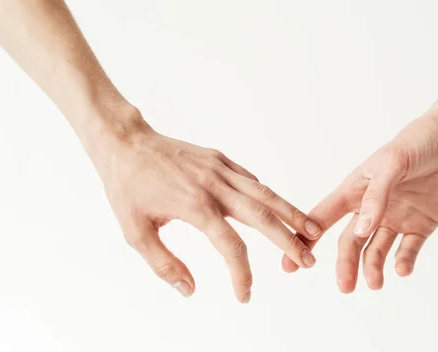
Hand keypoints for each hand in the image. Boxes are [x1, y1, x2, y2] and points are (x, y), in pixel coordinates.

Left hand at [91, 118, 320, 302]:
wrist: (125, 143)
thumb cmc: (128, 188)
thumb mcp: (135, 233)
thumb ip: (164, 264)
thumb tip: (189, 290)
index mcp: (195, 206)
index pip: (231, 246)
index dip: (242, 274)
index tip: (244, 295)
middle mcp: (214, 186)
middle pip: (262, 215)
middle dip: (289, 240)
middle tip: (308, 260)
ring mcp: (220, 169)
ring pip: (265, 193)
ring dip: (290, 213)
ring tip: (311, 230)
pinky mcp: (219, 159)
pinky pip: (250, 179)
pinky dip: (268, 195)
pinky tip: (278, 208)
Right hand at [282, 114, 437, 291]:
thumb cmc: (418, 140)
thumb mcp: (392, 163)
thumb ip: (376, 196)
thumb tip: (361, 230)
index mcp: (355, 189)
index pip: (322, 217)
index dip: (305, 239)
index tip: (291, 263)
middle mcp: (371, 207)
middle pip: (350, 241)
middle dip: (345, 264)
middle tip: (345, 287)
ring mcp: (395, 217)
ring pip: (376, 250)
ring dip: (373, 268)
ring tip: (375, 284)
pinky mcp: (421, 225)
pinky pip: (408, 249)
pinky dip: (403, 262)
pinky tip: (402, 269)